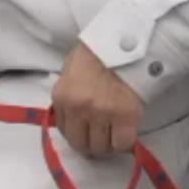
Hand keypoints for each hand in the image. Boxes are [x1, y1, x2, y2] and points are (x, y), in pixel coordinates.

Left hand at [52, 40, 144, 157]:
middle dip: (91, 145)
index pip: (64, 131)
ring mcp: (102, 113)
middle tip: (102, 139)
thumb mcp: (70, 71)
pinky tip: (126, 133)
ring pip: (102, 147)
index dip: (77, 135)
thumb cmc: (97, 52)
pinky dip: (124, 142)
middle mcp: (79, 109)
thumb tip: (69, 117)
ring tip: (115, 135)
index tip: (86, 134)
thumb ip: (68, 95)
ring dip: (109, 145)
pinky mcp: (126, 116)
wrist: (125, 41)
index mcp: (62, 97)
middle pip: (82, 144)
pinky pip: (122, 143)